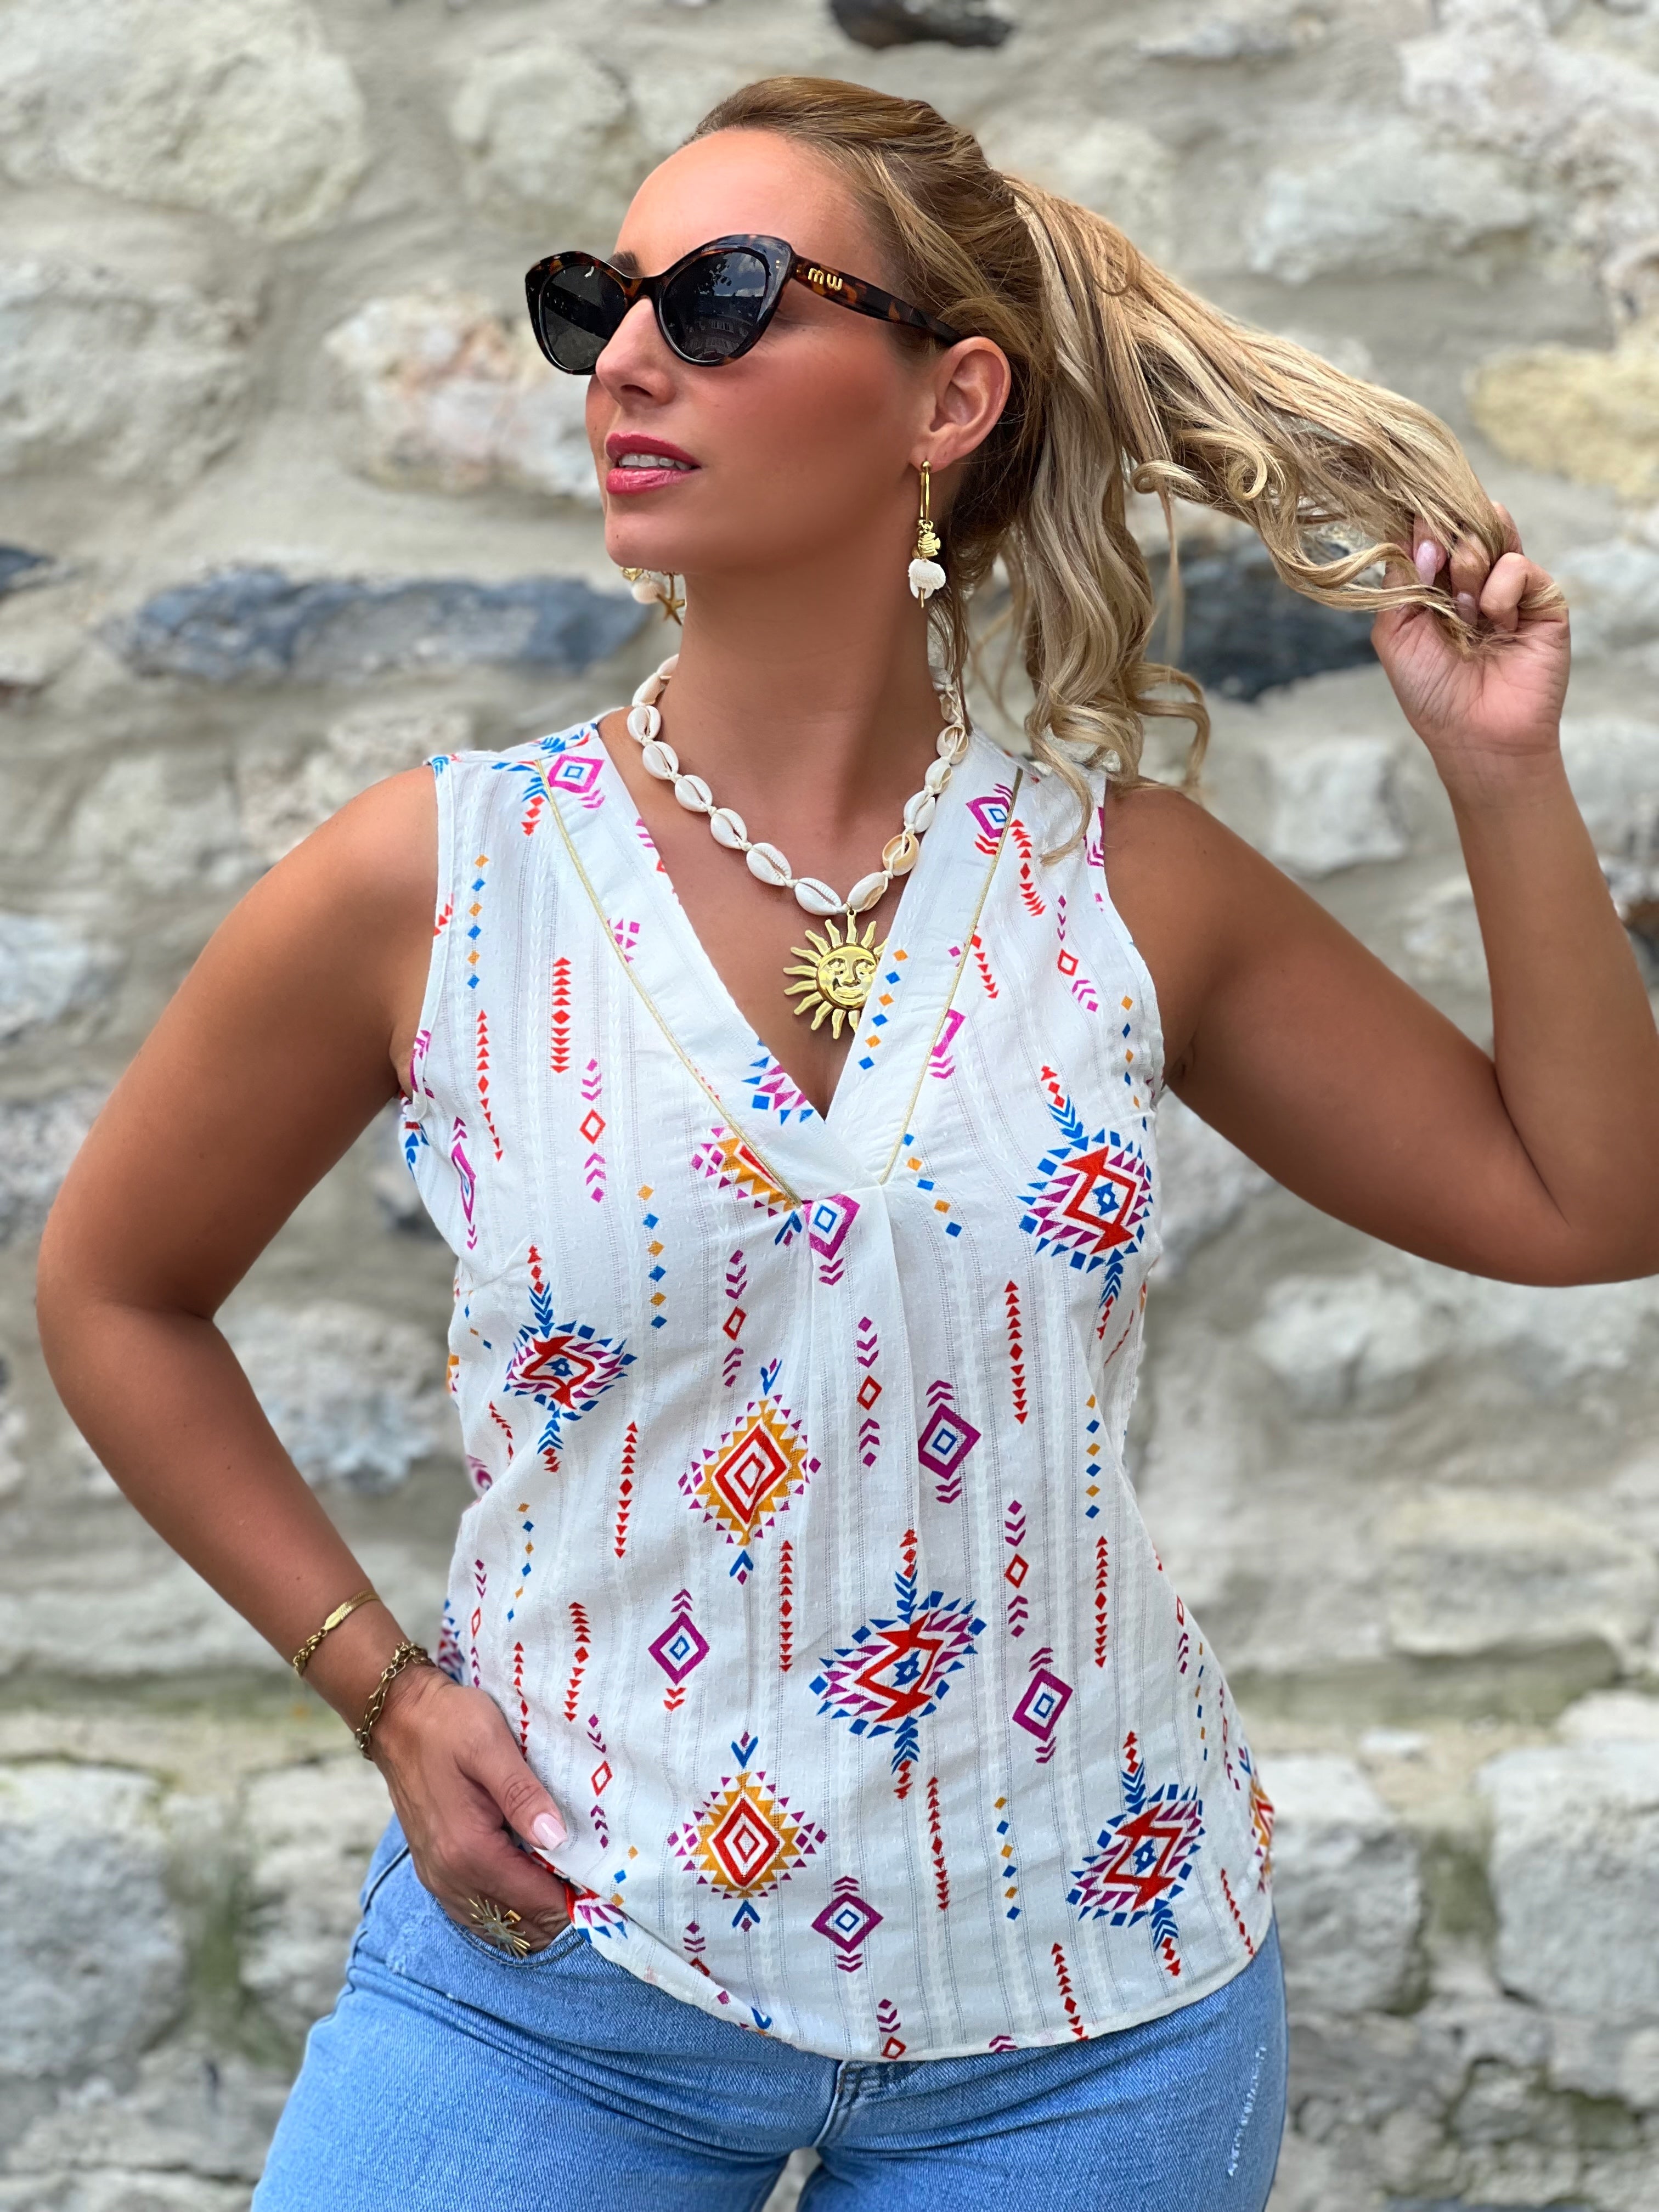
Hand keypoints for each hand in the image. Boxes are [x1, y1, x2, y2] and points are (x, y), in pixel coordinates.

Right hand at [367, 1663, 573, 1951]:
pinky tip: (526, 1892)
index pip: (532, 1900)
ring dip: (530, 1915)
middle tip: (590, 1888)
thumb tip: (555, 1837)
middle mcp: (449, 1875)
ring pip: (494, 1923)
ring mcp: (437, 1877)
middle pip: (516, 1921)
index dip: (571, 1902)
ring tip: (565, 1888)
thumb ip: (522, 1794)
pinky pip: (472, 1911)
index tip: (602, 1889)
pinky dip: (503, 1911)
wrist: (397, 1718)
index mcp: (468, 1849)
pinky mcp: (432, 1870)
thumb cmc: (448, 1725)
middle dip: (555, 1913)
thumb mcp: (490, 1745)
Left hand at [1370, 503, 1571, 787]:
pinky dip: (1498, 590)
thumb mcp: (1395, 634)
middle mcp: (1470, 579)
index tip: (1412, 538)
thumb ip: (1398, 581)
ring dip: (1467, 566)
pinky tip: (1494, 622)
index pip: (1427, 530)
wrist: (1476, 736)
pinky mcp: (1542, 598)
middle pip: (1458, 521)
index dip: (1418, 524)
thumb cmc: (1431, 692)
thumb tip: (1419, 538)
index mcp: (1433, 584)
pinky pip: (1518, 566)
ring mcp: (1507, 586)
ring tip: (1462, 611)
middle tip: (1434, 572)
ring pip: (1489, 533)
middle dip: (1441, 541)